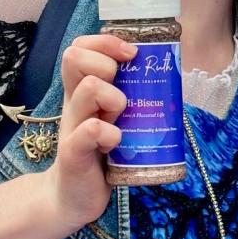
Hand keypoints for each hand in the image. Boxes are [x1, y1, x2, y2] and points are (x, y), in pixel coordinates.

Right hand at [43, 34, 134, 230]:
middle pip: (74, 57)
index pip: (79, 47)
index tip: (130, 55)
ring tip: (121, 117)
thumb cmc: (99, 151)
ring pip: (88, 88)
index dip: (105, 42)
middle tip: (123, 91)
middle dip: (107, 63)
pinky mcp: (74, 154)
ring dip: (114, 97)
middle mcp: (74, 102)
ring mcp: (72, 126)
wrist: (72, 197)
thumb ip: (125, 94)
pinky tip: (114, 141)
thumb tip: (165, 71)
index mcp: (82, 90)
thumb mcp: (110, 116)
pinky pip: (88, 131)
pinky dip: (106, 132)